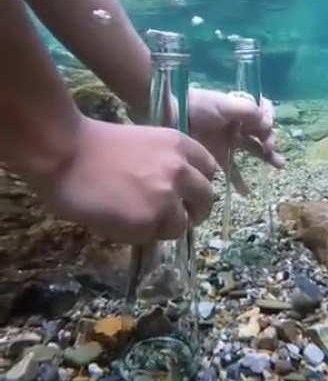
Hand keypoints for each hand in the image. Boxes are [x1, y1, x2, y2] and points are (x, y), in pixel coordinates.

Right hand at [30, 117, 215, 242]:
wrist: (65, 152)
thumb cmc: (94, 145)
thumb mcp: (144, 143)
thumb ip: (165, 163)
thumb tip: (176, 191)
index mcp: (180, 145)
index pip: (210, 170)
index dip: (199, 185)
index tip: (189, 194)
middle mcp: (181, 170)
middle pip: (206, 200)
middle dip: (193, 211)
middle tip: (174, 217)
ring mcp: (167, 197)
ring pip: (180, 225)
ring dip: (163, 227)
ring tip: (136, 220)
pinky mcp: (149, 222)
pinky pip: (153, 237)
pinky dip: (138, 235)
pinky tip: (117, 221)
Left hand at [188, 89, 284, 193]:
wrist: (167, 116)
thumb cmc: (196, 107)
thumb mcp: (224, 106)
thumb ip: (249, 113)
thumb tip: (269, 124)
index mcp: (238, 110)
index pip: (262, 113)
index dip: (268, 121)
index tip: (265, 131)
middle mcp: (235, 125)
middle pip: (260, 133)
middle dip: (271, 140)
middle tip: (271, 150)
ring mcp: (226, 141)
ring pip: (251, 150)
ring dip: (266, 157)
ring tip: (278, 166)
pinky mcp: (215, 156)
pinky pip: (232, 169)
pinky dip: (239, 180)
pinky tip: (246, 192)